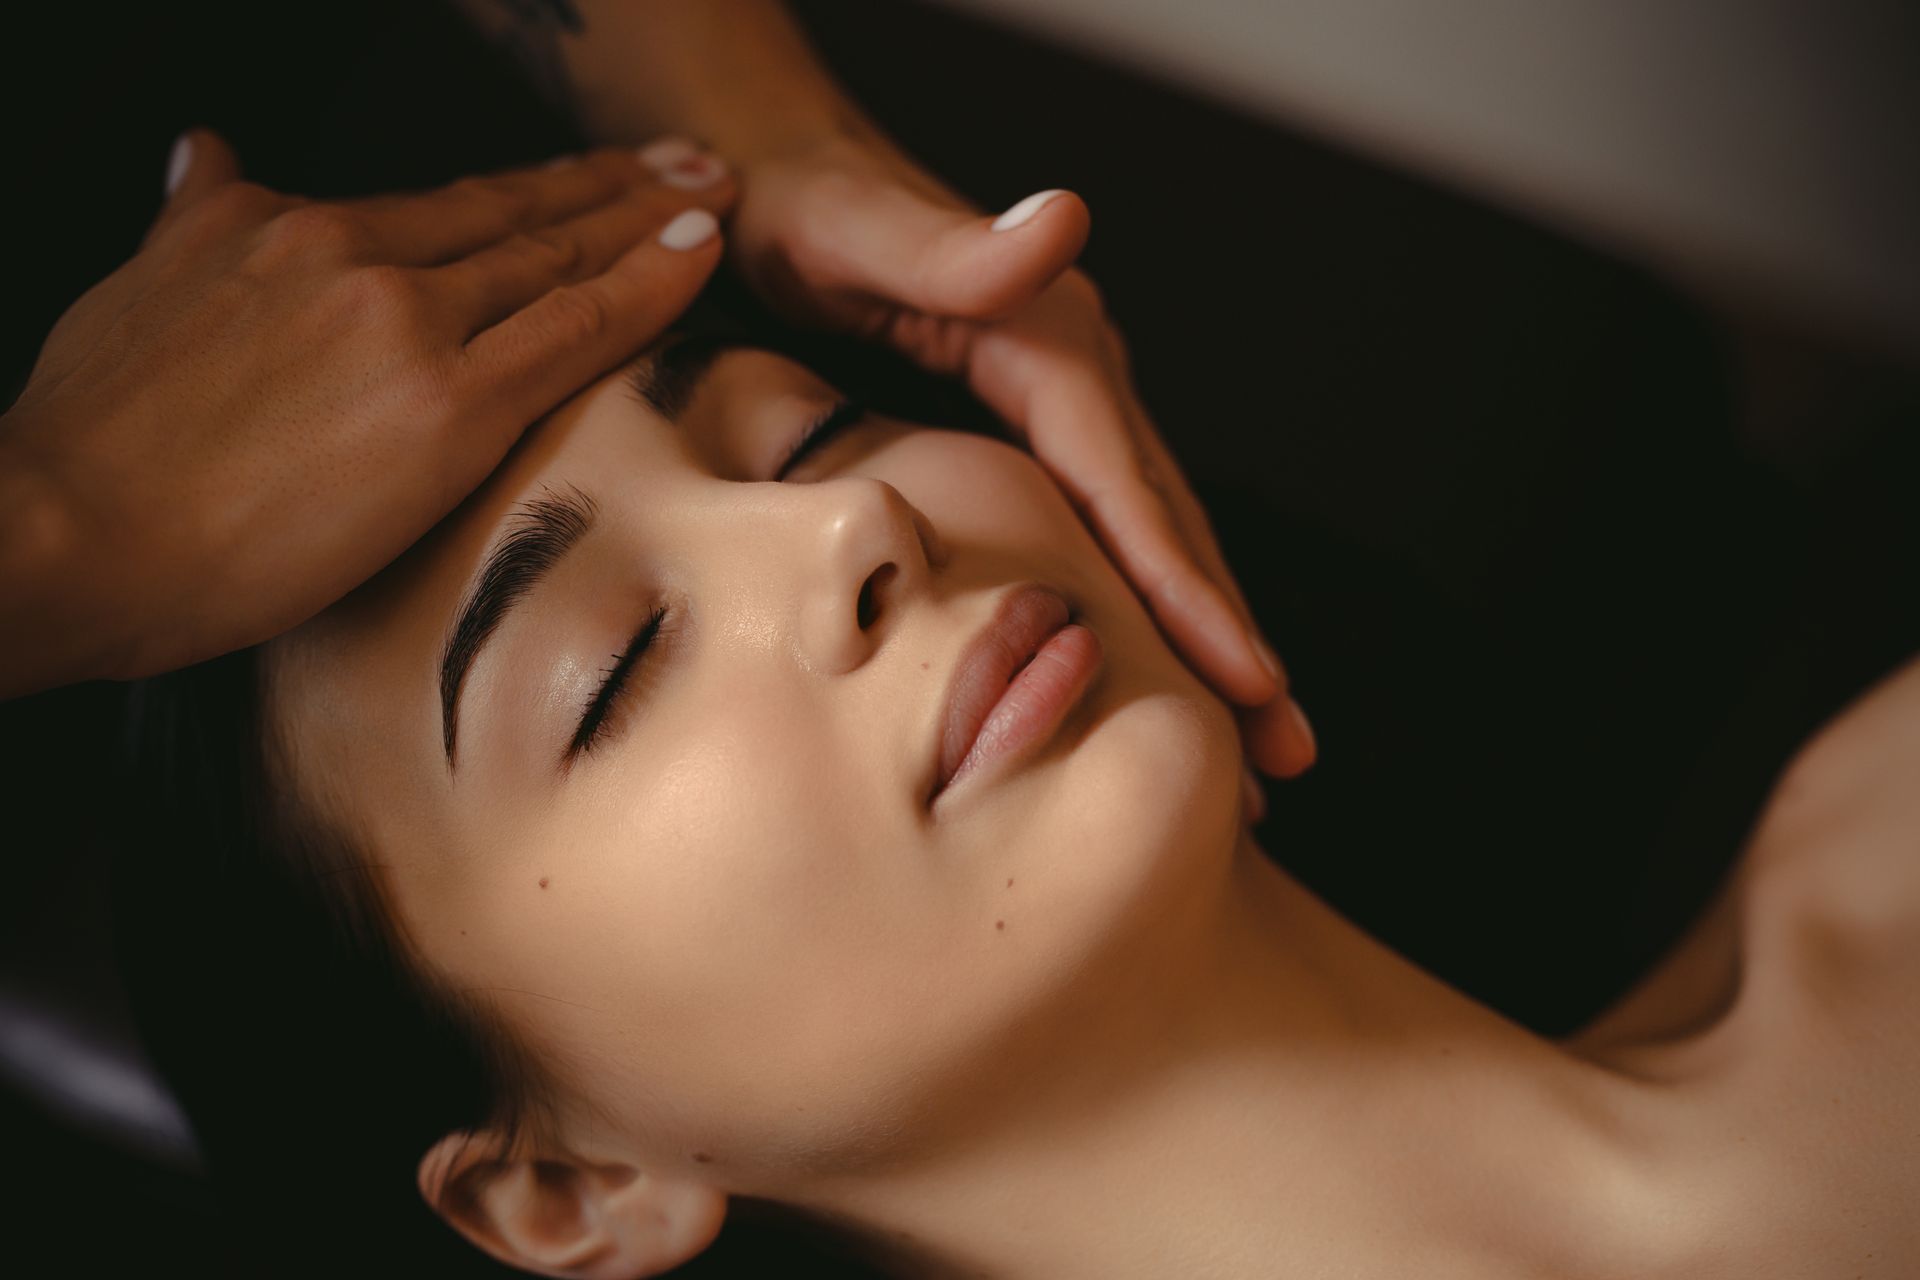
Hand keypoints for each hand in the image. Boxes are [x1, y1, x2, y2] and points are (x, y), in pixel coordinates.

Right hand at [0, 130, 730, 694]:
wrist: (59, 528)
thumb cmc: (92, 438)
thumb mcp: (139, 287)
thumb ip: (196, 217)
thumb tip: (205, 152)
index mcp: (286, 227)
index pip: (450, 204)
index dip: (539, 190)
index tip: (603, 176)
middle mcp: (354, 252)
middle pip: (517, 212)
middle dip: (616, 187)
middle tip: (695, 166)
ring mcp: (405, 323)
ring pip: (557, 257)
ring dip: (650, 221)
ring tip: (716, 198)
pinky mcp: (443, 405)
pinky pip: (573, 329)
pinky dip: (647, 285)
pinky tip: (699, 257)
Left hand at [725, 133, 1314, 778]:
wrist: (775, 172)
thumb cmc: (794, 209)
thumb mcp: (849, 228)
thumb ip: (950, 247)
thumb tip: (1067, 218)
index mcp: (1048, 343)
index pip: (1130, 485)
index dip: (1187, 589)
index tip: (1246, 680)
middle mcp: (1077, 374)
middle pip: (1169, 525)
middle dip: (1230, 639)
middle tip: (1285, 754)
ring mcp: (1064, 404)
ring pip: (1153, 535)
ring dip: (1206, 637)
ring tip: (1256, 739)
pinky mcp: (1036, 427)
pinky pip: (1107, 528)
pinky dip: (1146, 605)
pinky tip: (1164, 668)